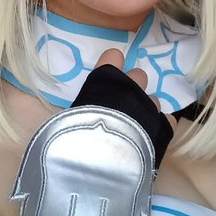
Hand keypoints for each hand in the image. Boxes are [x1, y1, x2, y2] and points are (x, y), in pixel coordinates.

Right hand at [71, 49, 174, 167]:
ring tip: (135, 129)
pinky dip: (160, 128)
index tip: (108, 78)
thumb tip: (49, 112)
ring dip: (146, 110)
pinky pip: (166, 121)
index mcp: (107, 79)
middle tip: (122, 107)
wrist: (104, 159)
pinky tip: (150, 139)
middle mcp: (131, 87)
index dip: (112, 66)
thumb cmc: (80, 132)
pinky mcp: (164, 126)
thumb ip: (73, 111)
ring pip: (154, 100)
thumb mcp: (67, 119)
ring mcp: (150, 106)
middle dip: (133, 88)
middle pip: (139, 76)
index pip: (113, 56)